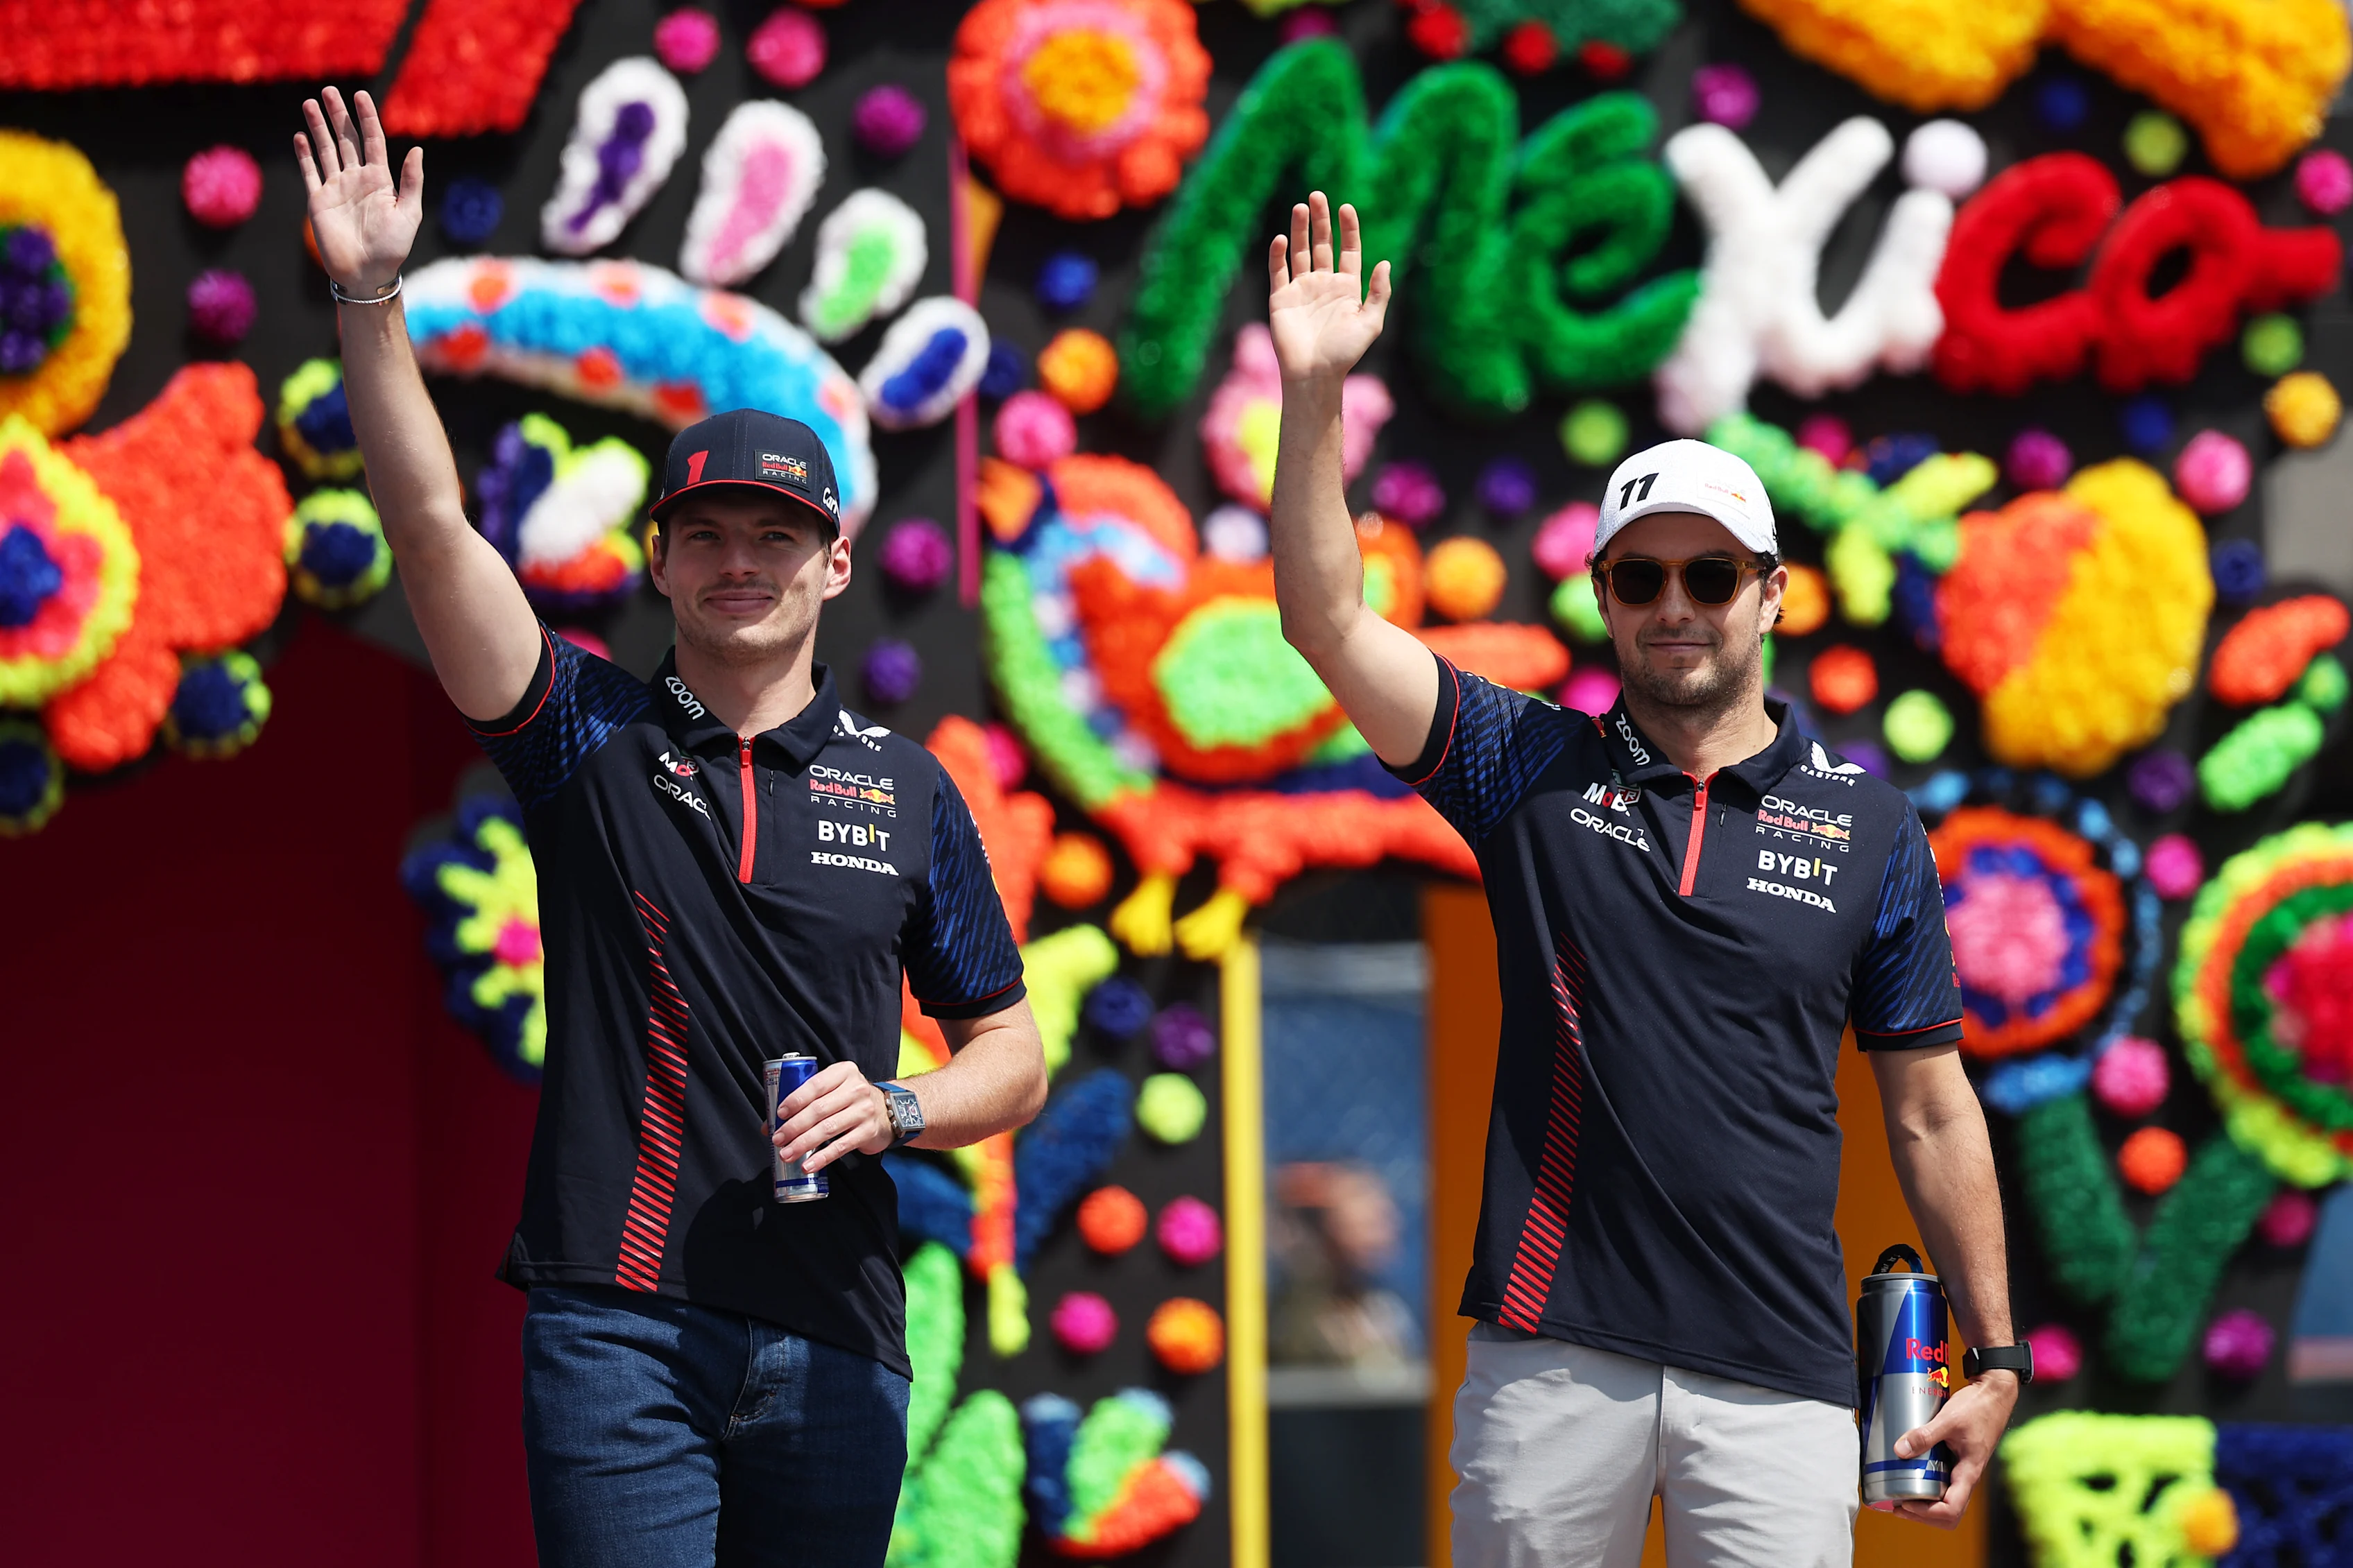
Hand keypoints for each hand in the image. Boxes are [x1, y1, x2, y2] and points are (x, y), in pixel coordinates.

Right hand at [294, 86, 422, 296]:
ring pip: (326, 150)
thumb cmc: (392, 248)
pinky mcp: (319, 200)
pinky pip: (310, 171)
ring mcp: (337, 188)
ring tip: (311, 103)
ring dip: (318, 127)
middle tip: (329, 91)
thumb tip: (416, 149)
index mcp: (380, 180)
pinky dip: (305, 154)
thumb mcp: (409, 213)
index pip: (372, 140)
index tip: (361, 96)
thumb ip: (411, 181)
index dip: (366, 117)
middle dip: (338, 115)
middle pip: (346, 139)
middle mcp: (357, 179)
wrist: (366, 273)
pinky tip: (300, 136)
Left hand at [773, 1060, 896, 1174]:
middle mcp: (856, 1089)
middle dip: (794, 1126)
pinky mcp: (868, 1132)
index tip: (779, 1114)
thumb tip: (768, 1126)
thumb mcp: (834, 1090)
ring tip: (786, 1154)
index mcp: (844, 1072)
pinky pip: (841, 1146)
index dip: (795, 1100)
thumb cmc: (852, 1099)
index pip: (816, 1085)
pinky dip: (822, 1157)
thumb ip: (807, 1102)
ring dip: (803, 1143)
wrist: (889, 1111)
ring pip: (827, 1128)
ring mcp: (864, 1111)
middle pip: (819, 1109)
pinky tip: (808, 1165)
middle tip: (778, 1138)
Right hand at [1267, 191, 1391, 385]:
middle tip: (1317, 196)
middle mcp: (1324, 284)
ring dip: (1300, 229)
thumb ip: (1378, 292)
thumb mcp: (1371, 322)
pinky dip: (1279, 255)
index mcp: (1347, 288)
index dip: (1348, 229)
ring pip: (1300, 252)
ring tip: (1300, 207)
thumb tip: (1385, 262)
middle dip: (1321, 220)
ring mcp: (1301, 290)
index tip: (1346, 208)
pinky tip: (1282, 239)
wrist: (1314, 374)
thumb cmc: (1344, 353)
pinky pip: (1279, 271)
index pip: (1348, 250)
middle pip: (1322, 244)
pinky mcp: (1281, 298)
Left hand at [1889, 1370, 2019, 1527]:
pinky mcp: (1958, 1459)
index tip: (1905, 1504)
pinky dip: (1927, 1487)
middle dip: (1922, 1515)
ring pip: (1946, 1500)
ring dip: (1924, 1504)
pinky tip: (1910, 1476)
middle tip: (1897, 1506)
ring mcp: (1963, 1469)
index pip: (1951, 1509)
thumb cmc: (1979, 1407)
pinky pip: (1943, 1483)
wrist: (1994, 1394)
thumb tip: (1900, 1450)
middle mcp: (1967, 1475)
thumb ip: (1925, 1435)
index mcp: (1969, 1472)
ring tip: (1900, 1496)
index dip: (1927, 1514)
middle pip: (1949, 1513)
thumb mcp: (1948, 1420)